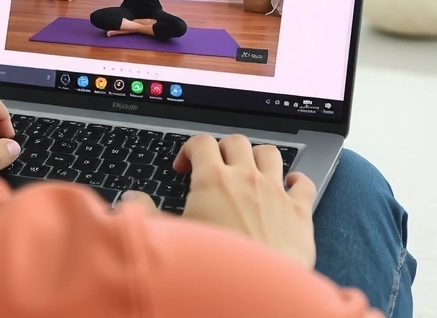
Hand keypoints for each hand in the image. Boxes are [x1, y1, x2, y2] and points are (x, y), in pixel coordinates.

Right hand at [128, 134, 316, 267]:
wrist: (256, 295)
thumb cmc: (213, 267)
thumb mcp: (171, 237)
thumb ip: (147, 213)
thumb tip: (132, 199)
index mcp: (212, 180)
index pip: (201, 142)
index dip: (189, 149)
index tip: (184, 166)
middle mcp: (246, 178)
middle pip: (236, 141)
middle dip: (223, 148)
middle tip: (215, 166)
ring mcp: (275, 193)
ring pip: (271, 153)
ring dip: (259, 157)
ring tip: (249, 170)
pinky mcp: (299, 212)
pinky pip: (304, 182)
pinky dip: (297, 180)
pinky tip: (289, 186)